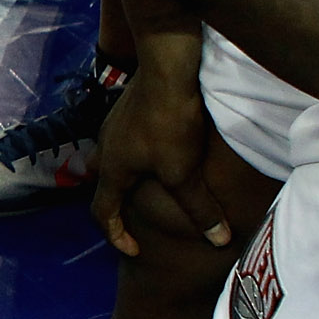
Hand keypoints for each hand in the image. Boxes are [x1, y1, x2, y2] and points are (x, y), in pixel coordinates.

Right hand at [91, 50, 232, 257]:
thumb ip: (199, 208)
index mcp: (111, 170)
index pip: (103, 213)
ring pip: (111, 155)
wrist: (166, 68)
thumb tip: (219, 240)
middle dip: (114, 198)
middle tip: (135, 206)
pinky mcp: (128, 106)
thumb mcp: (185, 172)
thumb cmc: (169, 124)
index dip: (117, 235)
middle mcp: (105, 147)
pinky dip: (136, 148)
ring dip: (125, 170)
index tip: (134, 249)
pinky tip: (159, 143)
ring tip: (150, 175)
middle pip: (100, 181)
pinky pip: (125, 135)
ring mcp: (113, 123)